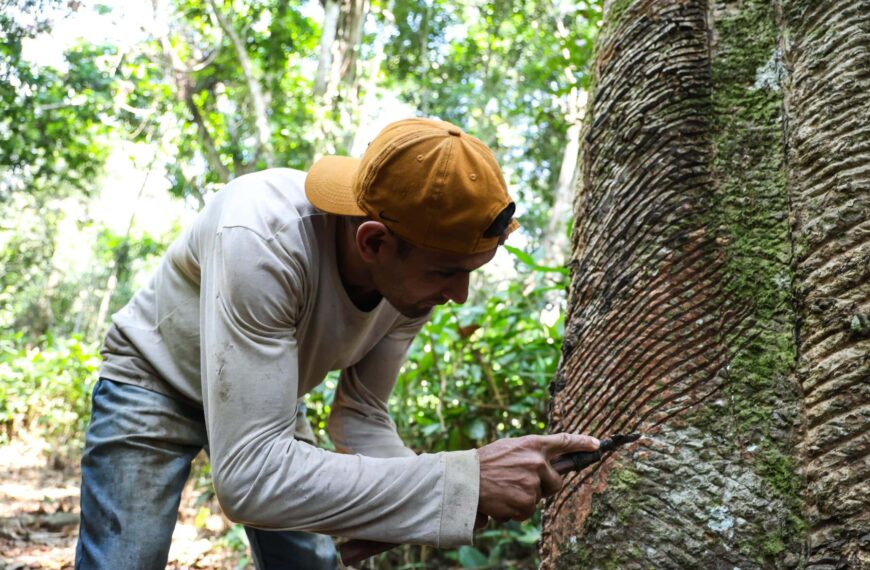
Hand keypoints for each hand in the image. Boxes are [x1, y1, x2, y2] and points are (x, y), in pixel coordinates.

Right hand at [477, 433, 598, 521]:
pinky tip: (502, 500)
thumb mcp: (510, 448)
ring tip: (504, 489)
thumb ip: (531, 452)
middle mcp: (537, 461)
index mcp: (533, 444)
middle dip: (544, 485)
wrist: (466, 480)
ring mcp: (534, 482)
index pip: (564, 441)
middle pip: (556, 481)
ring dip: (525, 497)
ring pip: (540, 497)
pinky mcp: (528, 502)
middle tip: (521, 482)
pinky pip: (528, 511)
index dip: (583, 443)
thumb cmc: (485, 463)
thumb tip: (548, 463)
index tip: (597, 445)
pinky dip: (516, 509)